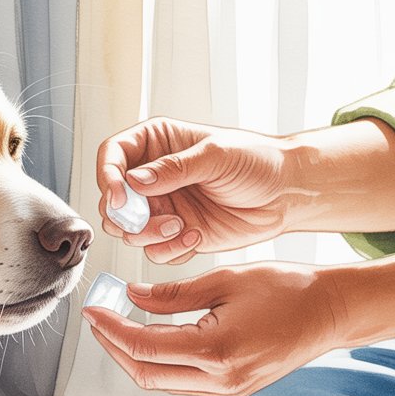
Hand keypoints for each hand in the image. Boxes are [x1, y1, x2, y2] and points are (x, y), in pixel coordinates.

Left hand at [81, 263, 342, 395]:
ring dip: (135, 357)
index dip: (111, 328)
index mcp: (216, 350)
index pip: (144, 346)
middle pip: (146, 373)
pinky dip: (161, 362)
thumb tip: (132, 297)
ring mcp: (229, 390)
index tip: (93, 309)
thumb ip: (173, 294)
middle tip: (98, 320)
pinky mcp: (235, 389)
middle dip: (114, 348)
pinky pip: (184, 382)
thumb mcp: (224, 279)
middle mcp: (221, 379)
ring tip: (119, 327)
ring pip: (163, 382)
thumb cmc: (289, 288)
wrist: (331, 312)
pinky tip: (153, 337)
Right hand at [97, 118, 296, 264]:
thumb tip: (134, 181)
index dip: (107, 176)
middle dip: (125, 216)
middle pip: (112, 200)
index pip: (112, 155)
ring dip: (148, 235)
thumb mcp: (215, 155)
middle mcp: (154, 177)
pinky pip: (155, 252)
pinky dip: (170, 251)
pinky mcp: (176, 235)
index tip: (121, 197)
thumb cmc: (258, 160)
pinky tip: (196, 236)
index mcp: (158, 143)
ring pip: (129, 231)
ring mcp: (163, 207)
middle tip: (149, 220)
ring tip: (179, 227)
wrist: (286, 195)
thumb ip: (172, 169)